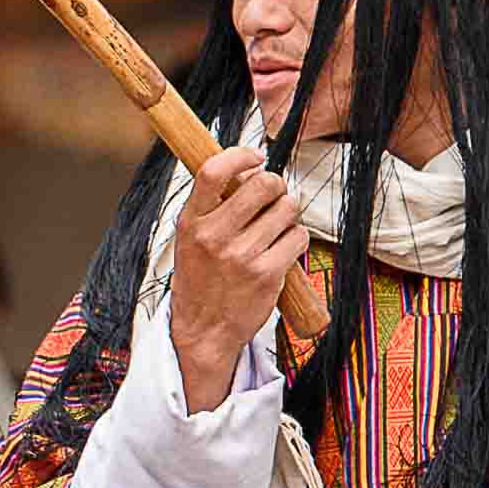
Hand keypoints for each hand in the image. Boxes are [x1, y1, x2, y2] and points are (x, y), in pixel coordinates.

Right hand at [160, 150, 311, 388]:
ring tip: (275, 229)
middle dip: (276, 186)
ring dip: (288, 214)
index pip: (213, 172)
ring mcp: (242, 255)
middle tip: (274, 196)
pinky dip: (296, 239)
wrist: (203, 332)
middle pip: (263, 184)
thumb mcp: (190, 240)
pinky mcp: (267, 273)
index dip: (240, 155)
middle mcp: (215, 236)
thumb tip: (248, 171)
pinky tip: (282, 249)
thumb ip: (212, 207)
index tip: (255, 156)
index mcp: (191, 223)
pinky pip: (298, 236)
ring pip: (287, 209)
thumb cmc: (200, 282)